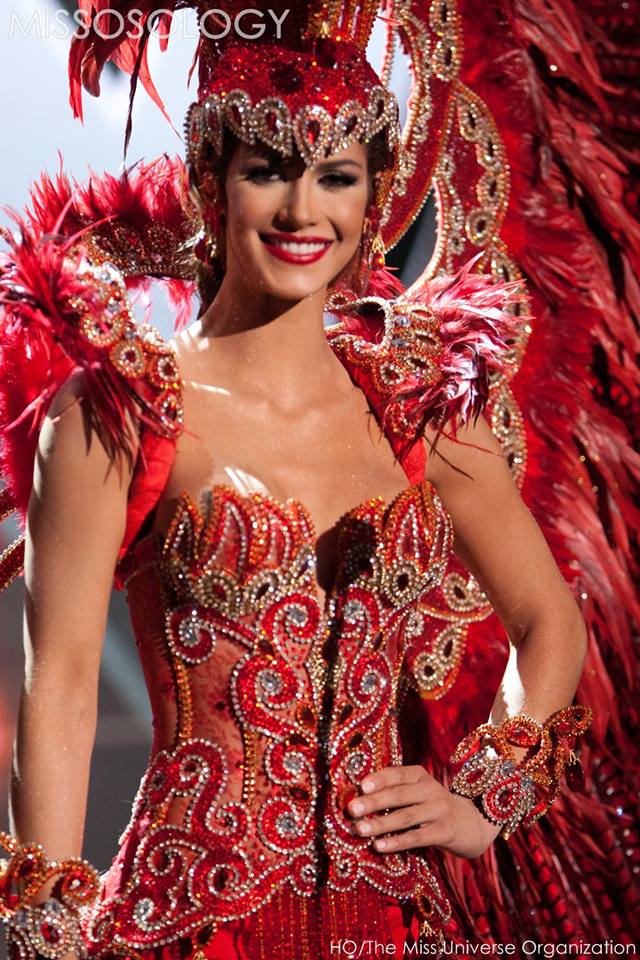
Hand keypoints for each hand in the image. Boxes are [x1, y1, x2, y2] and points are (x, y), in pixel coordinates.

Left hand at [346, 764, 502, 859]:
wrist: (473, 823)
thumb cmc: (433, 807)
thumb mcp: (418, 792)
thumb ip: (395, 791)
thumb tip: (358, 798)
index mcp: (420, 776)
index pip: (397, 773)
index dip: (379, 779)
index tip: (360, 786)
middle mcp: (431, 790)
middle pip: (399, 794)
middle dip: (373, 802)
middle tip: (351, 809)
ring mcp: (439, 811)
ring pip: (406, 817)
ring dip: (380, 824)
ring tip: (359, 829)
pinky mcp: (444, 832)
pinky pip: (416, 837)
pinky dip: (396, 842)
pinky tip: (379, 846)